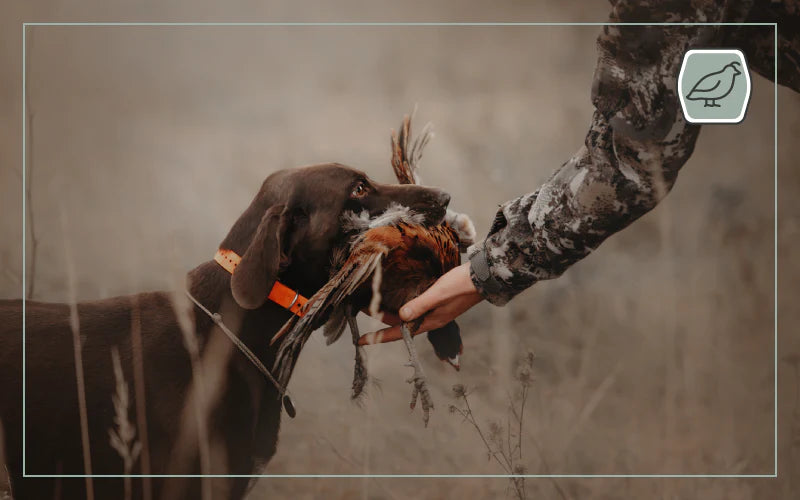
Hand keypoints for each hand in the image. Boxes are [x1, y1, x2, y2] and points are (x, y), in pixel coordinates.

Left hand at [358, 262, 483, 344]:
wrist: (483, 278)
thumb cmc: (461, 285)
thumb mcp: (438, 294)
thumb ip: (419, 305)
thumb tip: (401, 316)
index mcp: (429, 321)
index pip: (399, 333)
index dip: (379, 337)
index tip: (361, 340)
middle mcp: (431, 319)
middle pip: (401, 324)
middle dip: (382, 320)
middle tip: (362, 311)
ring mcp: (435, 312)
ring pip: (408, 316)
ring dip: (391, 312)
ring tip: (375, 305)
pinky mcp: (439, 302)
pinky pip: (416, 308)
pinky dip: (403, 305)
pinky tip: (398, 298)